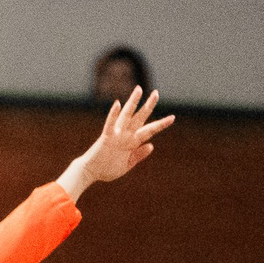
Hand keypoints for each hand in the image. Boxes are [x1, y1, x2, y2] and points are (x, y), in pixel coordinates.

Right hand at [59, 87, 173, 198]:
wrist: (91, 173)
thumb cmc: (107, 169)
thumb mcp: (127, 164)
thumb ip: (138, 155)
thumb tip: (151, 145)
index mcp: (132, 142)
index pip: (149, 130)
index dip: (161, 124)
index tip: (172, 118)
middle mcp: (126, 135)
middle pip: (140, 117)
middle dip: (148, 106)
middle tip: (156, 93)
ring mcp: (116, 135)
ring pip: (127, 116)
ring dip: (133, 103)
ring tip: (139, 89)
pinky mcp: (106, 137)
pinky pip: (110, 124)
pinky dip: (113, 115)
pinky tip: (117, 104)